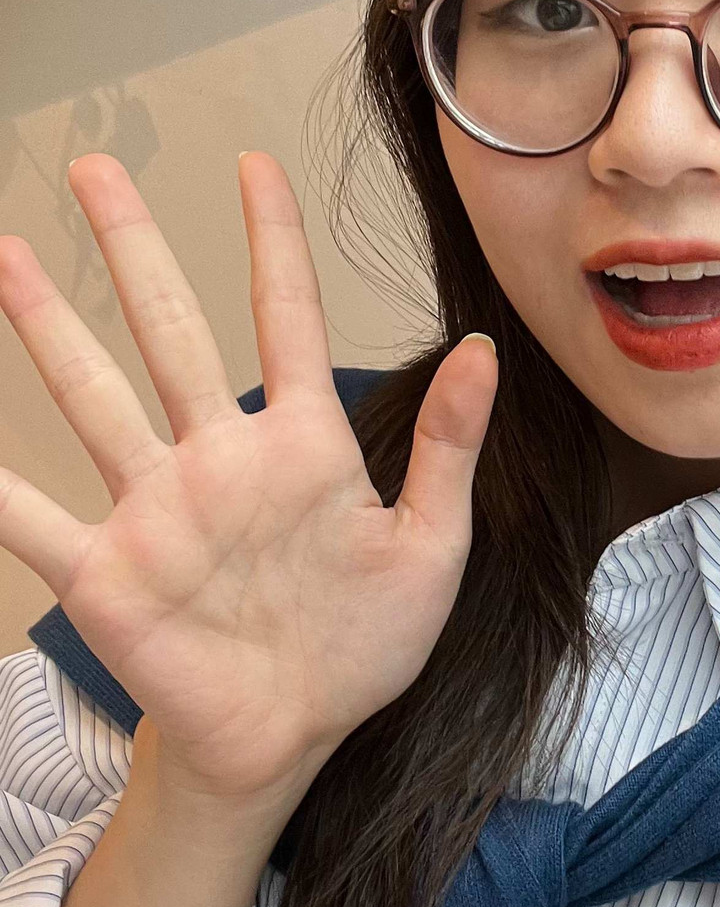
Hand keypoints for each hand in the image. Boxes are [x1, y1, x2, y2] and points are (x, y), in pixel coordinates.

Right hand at [0, 153, 496, 810]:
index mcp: (302, 445)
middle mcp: (218, 459)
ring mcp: (156, 510)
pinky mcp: (108, 575)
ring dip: (46, 326)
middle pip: (169, 330)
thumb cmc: (362, 644)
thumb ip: (448, 449)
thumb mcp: (431, 547)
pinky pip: (33, 521)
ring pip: (93, 397)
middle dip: (132, 247)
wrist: (294, 741)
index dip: (271, 241)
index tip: (252, 165)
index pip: (286, 318)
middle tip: (94, 168)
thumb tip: (485, 350)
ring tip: (7, 253)